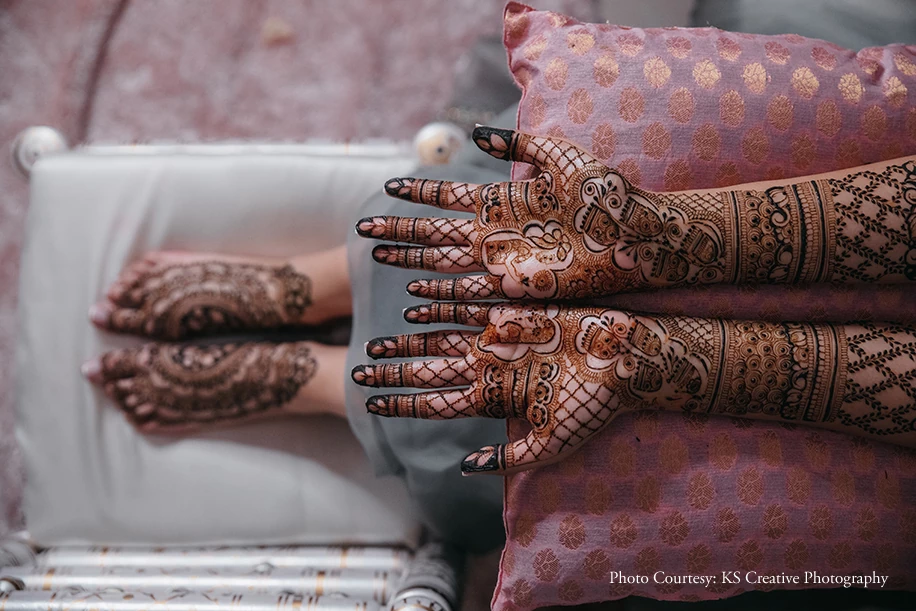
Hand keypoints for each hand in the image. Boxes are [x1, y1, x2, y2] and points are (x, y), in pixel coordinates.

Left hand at [350, 302, 712, 473]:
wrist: (626, 361)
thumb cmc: (593, 406)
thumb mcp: (551, 444)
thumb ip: (507, 458)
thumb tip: (464, 469)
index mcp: (493, 399)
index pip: (433, 403)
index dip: (399, 404)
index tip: (367, 404)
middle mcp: (488, 368)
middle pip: (428, 370)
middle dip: (392, 371)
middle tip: (357, 369)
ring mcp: (497, 340)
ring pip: (441, 338)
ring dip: (407, 340)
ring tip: (374, 340)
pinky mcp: (513, 313)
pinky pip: (468, 306)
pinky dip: (440, 304)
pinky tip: (412, 300)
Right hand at [356, 127, 727, 299]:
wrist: (637, 235)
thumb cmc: (606, 194)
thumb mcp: (562, 158)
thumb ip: (520, 143)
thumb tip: (480, 135)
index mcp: (504, 200)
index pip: (450, 195)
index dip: (420, 193)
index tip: (388, 188)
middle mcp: (496, 232)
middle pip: (437, 231)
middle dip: (401, 230)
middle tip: (364, 229)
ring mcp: (503, 261)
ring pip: (444, 261)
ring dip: (410, 260)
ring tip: (378, 256)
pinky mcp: (517, 287)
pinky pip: (470, 290)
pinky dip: (440, 292)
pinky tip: (414, 294)